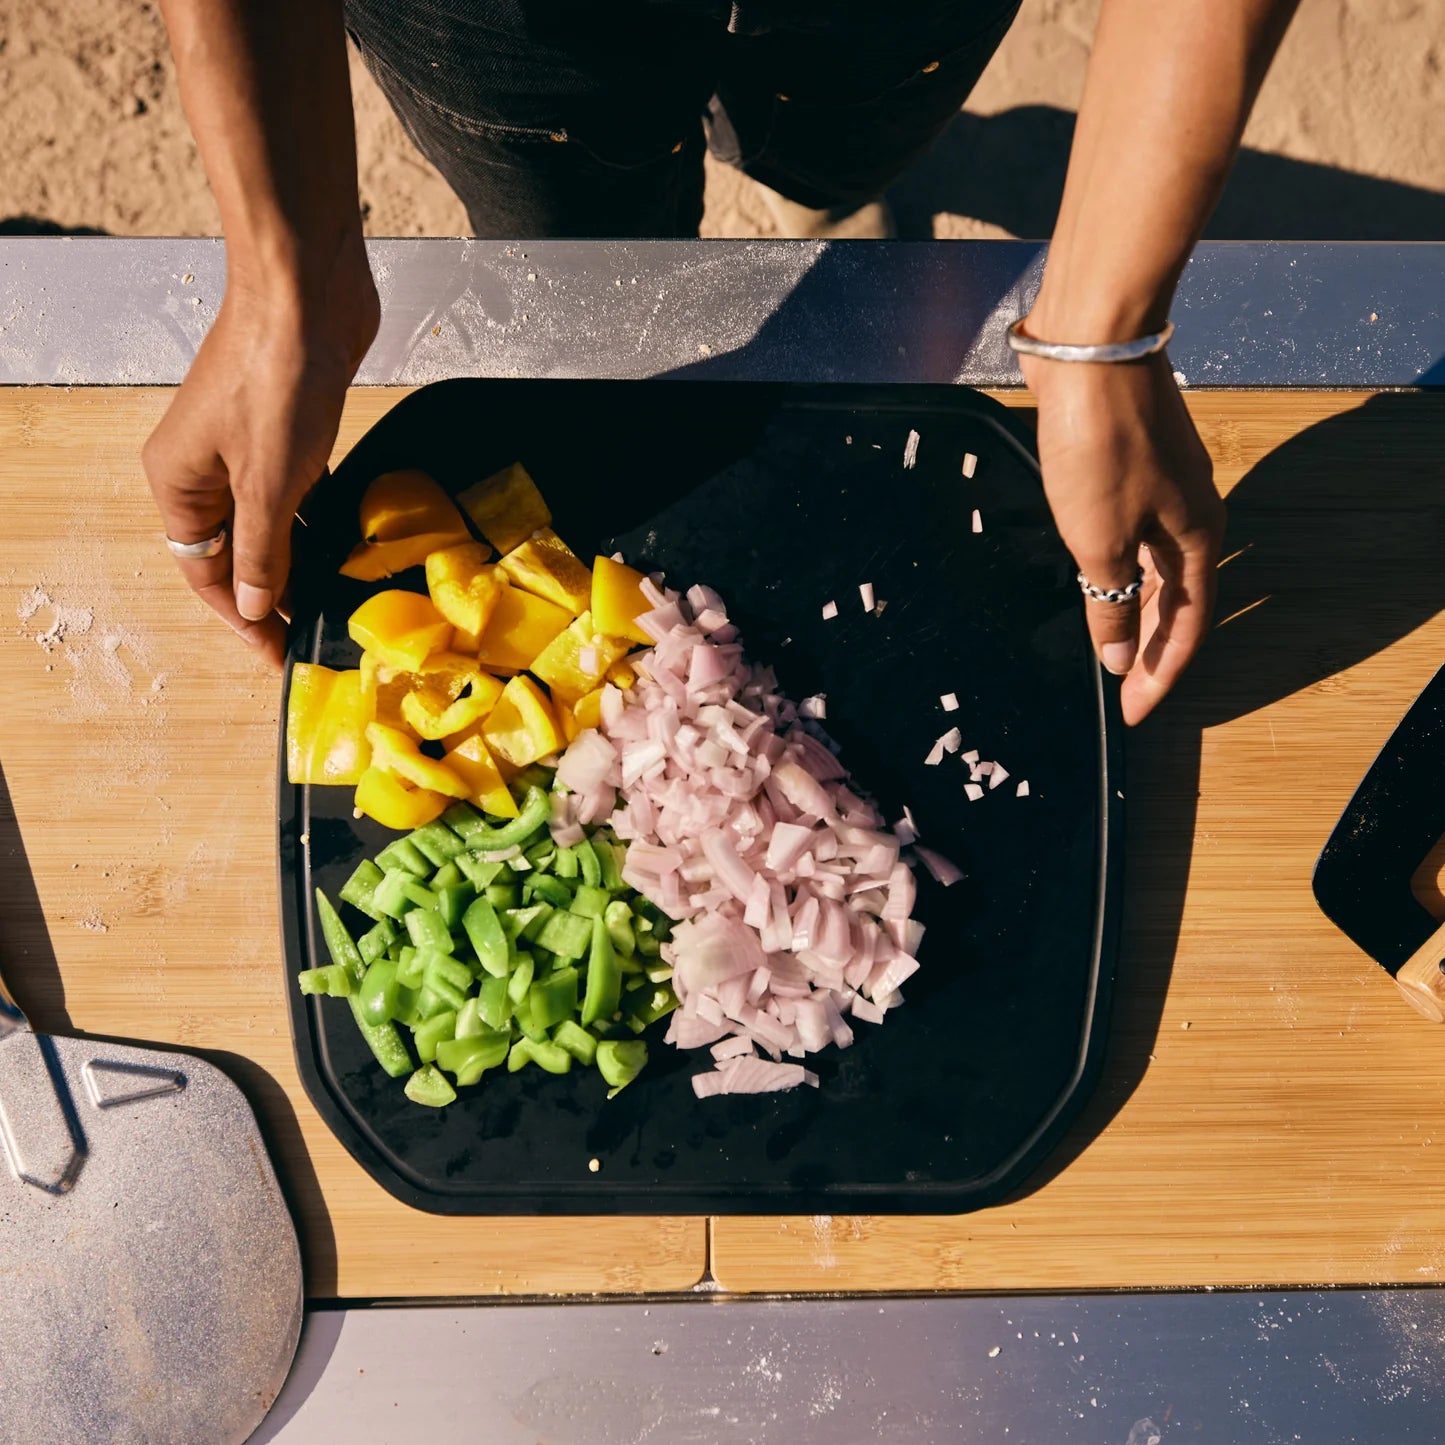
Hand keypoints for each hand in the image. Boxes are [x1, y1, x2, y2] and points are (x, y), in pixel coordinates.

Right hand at [142, 255, 378, 666]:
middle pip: (234, 551)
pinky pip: (297, 491)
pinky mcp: (286, 428)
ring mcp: (244, 445)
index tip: (278, 656)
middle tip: (312, 635)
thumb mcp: (269, 483)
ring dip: (298, 559)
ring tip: (334, 600)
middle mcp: (202, 467)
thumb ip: (261, 551)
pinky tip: (346, 545)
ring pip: (268, 522)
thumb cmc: (276, 380)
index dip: (242, 619)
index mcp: (178, 482)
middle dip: (270, 594)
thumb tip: (253, 604)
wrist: (305, 292)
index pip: (205, 573)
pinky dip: (317, 520)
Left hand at [1021, 351, 1224, 725]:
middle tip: (1124, 693)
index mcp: (1195, 540)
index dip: (1161, 675)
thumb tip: (1122, 657)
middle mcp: (1191, 515)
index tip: (1136, 714)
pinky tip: (1099, 580)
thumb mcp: (1100, 539)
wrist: (1091, 349)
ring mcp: (1165, 487)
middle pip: (1178, 601)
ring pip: (1158, 568)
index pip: (1188, 627)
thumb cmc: (1100, 445)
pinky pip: (1137, 536)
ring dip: (1138, 611)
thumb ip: (1112, 602)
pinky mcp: (1134, 465)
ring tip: (1112, 651)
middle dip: (1152, 650)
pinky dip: (1122, 570)